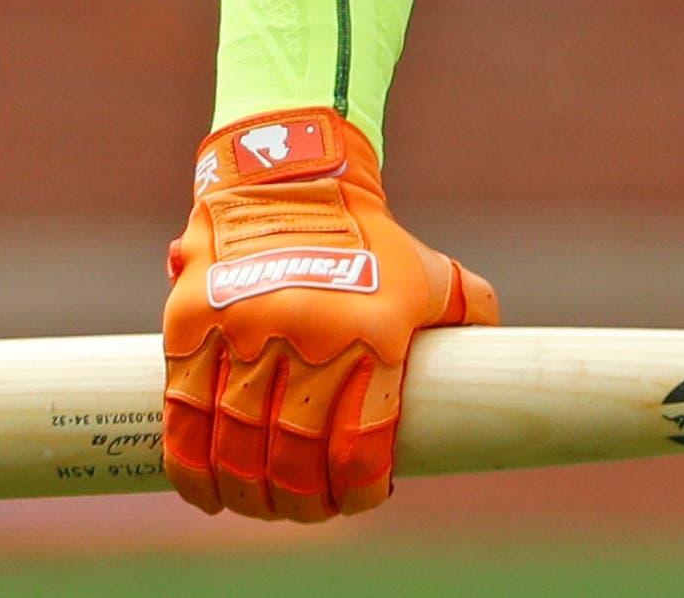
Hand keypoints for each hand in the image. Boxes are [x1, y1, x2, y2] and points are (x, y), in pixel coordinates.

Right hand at [161, 108, 496, 520]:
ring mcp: (246, 330)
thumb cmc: (372, 236)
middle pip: (292, 455)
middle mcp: (310, 335)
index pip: (359, 443)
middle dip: (299, 501)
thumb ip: (467, 313)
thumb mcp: (428, 272)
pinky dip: (193, 468)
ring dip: (246, 494)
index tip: (356, 499)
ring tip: (258, 506)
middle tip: (306, 510)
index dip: (354, 488)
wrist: (295, 173)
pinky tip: (208, 494)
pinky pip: (185, 415)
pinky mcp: (193, 322)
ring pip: (236, 445)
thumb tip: (498, 354)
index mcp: (374, 333)